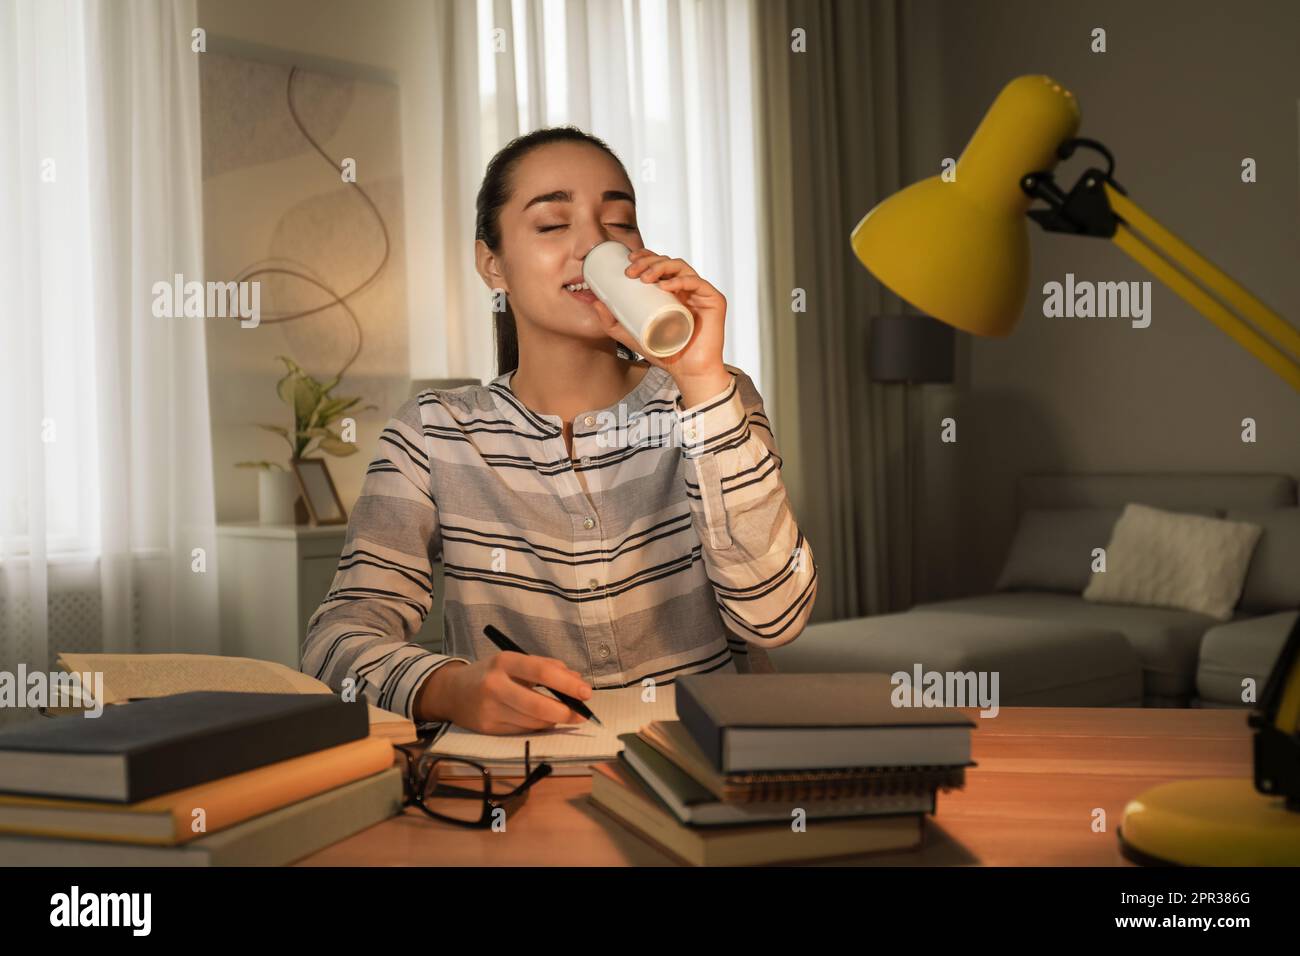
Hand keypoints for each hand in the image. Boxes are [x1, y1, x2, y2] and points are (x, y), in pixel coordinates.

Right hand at [417, 653, 593, 734]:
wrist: (451, 692)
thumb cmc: (491, 673)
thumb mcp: (514, 661)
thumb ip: (546, 667)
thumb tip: (577, 680)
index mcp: (504, 662)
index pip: (540, 672)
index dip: (567, 683)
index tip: (586, 692)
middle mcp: (494, 685)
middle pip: (537, 704)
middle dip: (565, 712)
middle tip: (582, 714)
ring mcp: (489, 710)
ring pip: (532, 722)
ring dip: (554, 721)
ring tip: (565, 716)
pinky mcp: (488, 729)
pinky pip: (523, 731)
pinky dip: (538, 727)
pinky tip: (543, 721)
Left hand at [591, 248, 730, 402]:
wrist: (688, 372)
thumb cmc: (664, 353)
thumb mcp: (630, 336)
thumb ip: (612, 322)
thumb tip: (594, 302)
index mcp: (672, 290)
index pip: (659, 264)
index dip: (645, 256)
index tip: (628, 261)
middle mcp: (687, 288)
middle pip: (668, 262)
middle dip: (648, 261)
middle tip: (631, 271)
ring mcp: (701, 293)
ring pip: (682, 267)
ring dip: (661, 267)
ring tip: (645, 278)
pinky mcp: (714, 300)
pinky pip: (698, 283)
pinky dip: (681, 281)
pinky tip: (666, 286)